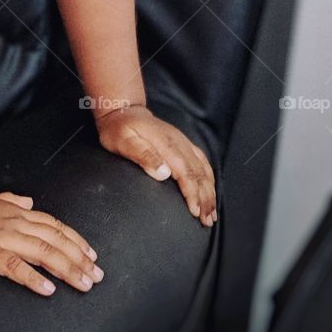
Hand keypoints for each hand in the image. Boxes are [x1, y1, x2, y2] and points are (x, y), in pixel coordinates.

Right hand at [0, 190, 102, 296]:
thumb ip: (11, 200)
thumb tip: (29, 202)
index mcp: (16, 213)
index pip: (54, 226)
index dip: (75, 240)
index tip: (92, 255)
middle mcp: (14, 223)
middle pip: (55, 241)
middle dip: (79, 259)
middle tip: (96, 276)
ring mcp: (1, 237)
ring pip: (42, 252)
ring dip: (67, 269)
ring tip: (83, 284)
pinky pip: (14, 266)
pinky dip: (33, 277)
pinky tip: (48, 289)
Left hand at [95, 105, 216, 226]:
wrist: (122, 110)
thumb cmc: (119, 129)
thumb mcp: (123, 141)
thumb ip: (143, 155)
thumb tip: (164, 173)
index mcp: (166, 144)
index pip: (185, 172)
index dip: (192, 193)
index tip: (195, 211)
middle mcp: (179, 143)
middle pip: (198, 174)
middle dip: (205, 199)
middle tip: (207, 221)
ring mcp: (183, 142)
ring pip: (203, 169)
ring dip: (210, 192)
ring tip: (211, 213)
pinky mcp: (183, 144)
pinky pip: (202, 162)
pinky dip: (209, 179)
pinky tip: (211, 190)